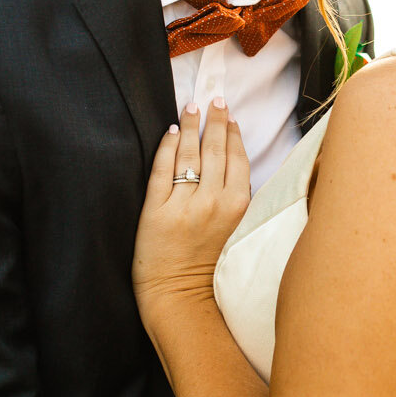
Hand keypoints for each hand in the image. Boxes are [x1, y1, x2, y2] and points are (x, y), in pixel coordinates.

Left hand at [133, 99, 250, 324]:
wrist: (180, 297)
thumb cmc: (210, 268)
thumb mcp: (237, 232)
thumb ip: (238, 201)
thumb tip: (234, 166)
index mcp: (238, 208)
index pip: (238, 159)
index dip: (234, 134)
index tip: (230, 117)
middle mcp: (214, 202)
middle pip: (216, 150)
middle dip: (216, 120)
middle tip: (215, 99)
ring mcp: (184, 205)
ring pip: (190, 154)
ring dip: (192, 126)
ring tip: (192, 107)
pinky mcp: (157, 210)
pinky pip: (162, 170)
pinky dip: (167, 147)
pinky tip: (170, 133)